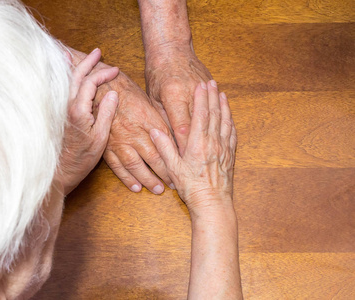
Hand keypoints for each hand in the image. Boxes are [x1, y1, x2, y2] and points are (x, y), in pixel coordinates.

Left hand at [57, 49, 118, 194]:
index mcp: (78, 111)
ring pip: (65, 81)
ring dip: (72, 67)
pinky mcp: (58, 115)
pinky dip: (64, 78)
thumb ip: (106, 113)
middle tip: (97, 52)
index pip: (91, 83)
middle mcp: (66, 107)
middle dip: (87, 62)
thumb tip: (113, 94)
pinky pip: (61, 90)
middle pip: (76, 76)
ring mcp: (60, 110)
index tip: (115, 70)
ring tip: (71, 53)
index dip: (103, 74)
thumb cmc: (82, 158)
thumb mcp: (101, 138)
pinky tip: (62, 74)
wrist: (61, 172)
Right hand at [97, 72, 174, 193]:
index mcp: (148, 120)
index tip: (184, 168)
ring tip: (158, 190)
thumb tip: (176, 138)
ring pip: (136, 165)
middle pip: (154, 157)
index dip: (176, 157)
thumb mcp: (149, 103)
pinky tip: (135, 187)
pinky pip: (117, 166)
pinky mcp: (106, 146)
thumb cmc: (128, 94)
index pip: (166, 143)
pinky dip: (127, 178)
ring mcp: (119, 140)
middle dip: (165, 173)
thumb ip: (161, 122)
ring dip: (148, 180)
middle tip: (174, 185)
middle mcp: (134, 132)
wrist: (101, 88)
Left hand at [145, 45, 212, 155]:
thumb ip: (160, 119)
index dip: (183, 148)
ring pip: (210, 116)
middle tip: (201, 164)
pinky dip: (219, 120)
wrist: (172, 48)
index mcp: (174, 96)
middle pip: (198, 126)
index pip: (181, 129)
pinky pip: (216, 106)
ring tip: (216, 152)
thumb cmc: (157, 73)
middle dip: (199, 146)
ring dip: (212, 134)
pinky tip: (220, 134)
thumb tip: (166, 143)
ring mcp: (204, 89)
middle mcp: (191, 93)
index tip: (184, 163)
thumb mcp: (153, 97)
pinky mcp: (211, 86)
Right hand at [149, 80, 236, 214]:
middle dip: (213, 97)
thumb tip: (156, 132)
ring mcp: (224, 149)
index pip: (200, 115)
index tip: (201, 85)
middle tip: (212, 82)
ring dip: (224, 107)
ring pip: (225, 122)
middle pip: (214, 115)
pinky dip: (231, 122)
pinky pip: (232, 135)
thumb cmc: (192, 189)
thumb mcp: (174, 169)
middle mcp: (213, 144)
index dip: (201, 99)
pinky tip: (230, 118)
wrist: (213, 205)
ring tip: (222, 94)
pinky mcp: (230, 156)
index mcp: (199, 145)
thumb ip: (165, 148)